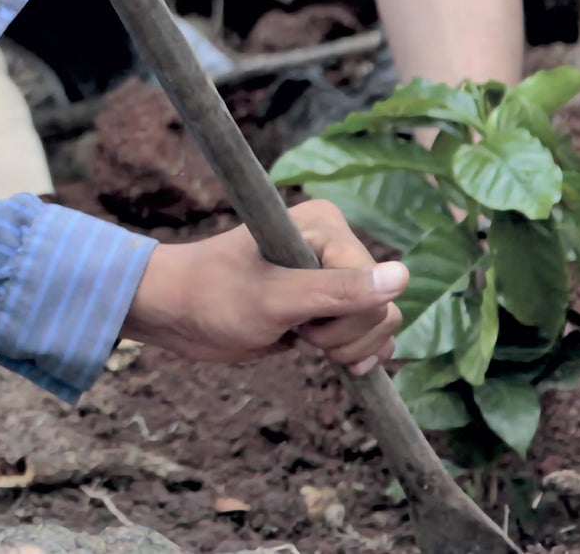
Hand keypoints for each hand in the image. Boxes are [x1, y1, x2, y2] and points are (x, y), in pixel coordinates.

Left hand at [123, 199, 407, 374]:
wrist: (176, 313)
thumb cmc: (215, 297)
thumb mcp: (276, 299)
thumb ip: (339, 292)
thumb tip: (403, 276)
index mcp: (326, 225)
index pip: (377, 287)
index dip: (344, 319)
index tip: (299, 319)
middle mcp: (334, 245)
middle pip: (383, 309)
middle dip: (345, 337)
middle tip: (298, 332)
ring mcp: (331, 276)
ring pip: (379, 326)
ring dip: (345, 348)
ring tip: (299, 337)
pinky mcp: (325, 305)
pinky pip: (366, 335)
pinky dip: (351, 353)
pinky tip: (320, 353)